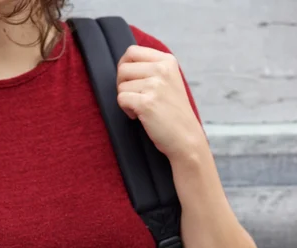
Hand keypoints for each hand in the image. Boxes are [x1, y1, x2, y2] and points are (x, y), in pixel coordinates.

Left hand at [116, 45, 206, 159]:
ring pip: (120, 86)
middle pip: (122, 68)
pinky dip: (126, 110)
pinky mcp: (146, 102)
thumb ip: (150, 68)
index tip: (131, 81)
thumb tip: (123, 63)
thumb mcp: (168, 81)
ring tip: (142, 108)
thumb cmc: (173, 111)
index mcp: (167, 61)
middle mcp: (162, 69)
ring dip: (126, 100)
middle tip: (136, 97)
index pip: (132, 51)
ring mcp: (155, 85)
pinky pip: (121, 99)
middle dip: (123, 85)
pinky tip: (139, 115)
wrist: (186, 137)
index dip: (125, 67)